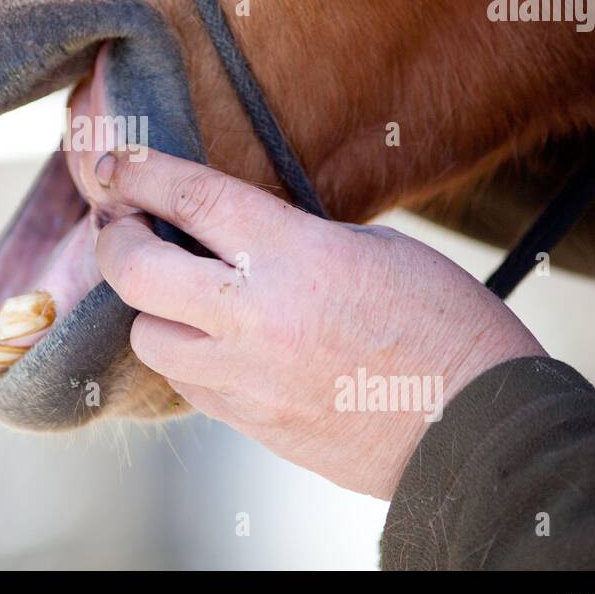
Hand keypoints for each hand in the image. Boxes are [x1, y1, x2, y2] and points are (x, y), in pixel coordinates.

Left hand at [75, 147, 545, 498]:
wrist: (478, 430)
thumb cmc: (446, 328)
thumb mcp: (375, 249)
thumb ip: (294, 239)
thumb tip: (234, 235)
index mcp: (295, 255)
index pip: (190, 198)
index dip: (141, 173)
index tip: (117, 163)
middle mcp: (255, 315)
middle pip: (135, 271)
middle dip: (116, 239)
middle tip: (122, 225)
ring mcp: (247, 378)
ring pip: (148, 336)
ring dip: (152, 308)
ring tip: (180, 294)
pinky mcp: (251, 424)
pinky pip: (186, 384)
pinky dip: (186, 357)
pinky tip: (214, 342)